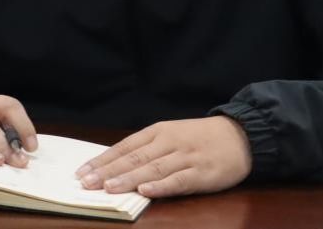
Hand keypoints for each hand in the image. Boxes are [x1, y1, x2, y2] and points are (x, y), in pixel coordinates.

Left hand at [76, 116, 251, 197]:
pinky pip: (179, 180)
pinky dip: (162, 185)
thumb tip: (115, 165)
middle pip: (134, 158)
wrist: (240, 135)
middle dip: (108, 171)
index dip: (103, 160)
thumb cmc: (200, 138)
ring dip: (129, 178)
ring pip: (152, 168)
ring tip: (108, 187)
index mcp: (159, 132)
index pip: (125, 146)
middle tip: (86, 183)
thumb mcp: (171, 136)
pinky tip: (146, 191)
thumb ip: (147, 149)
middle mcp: (169, 142)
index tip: (81, 172)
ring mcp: (186, 158)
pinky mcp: (202, 173)